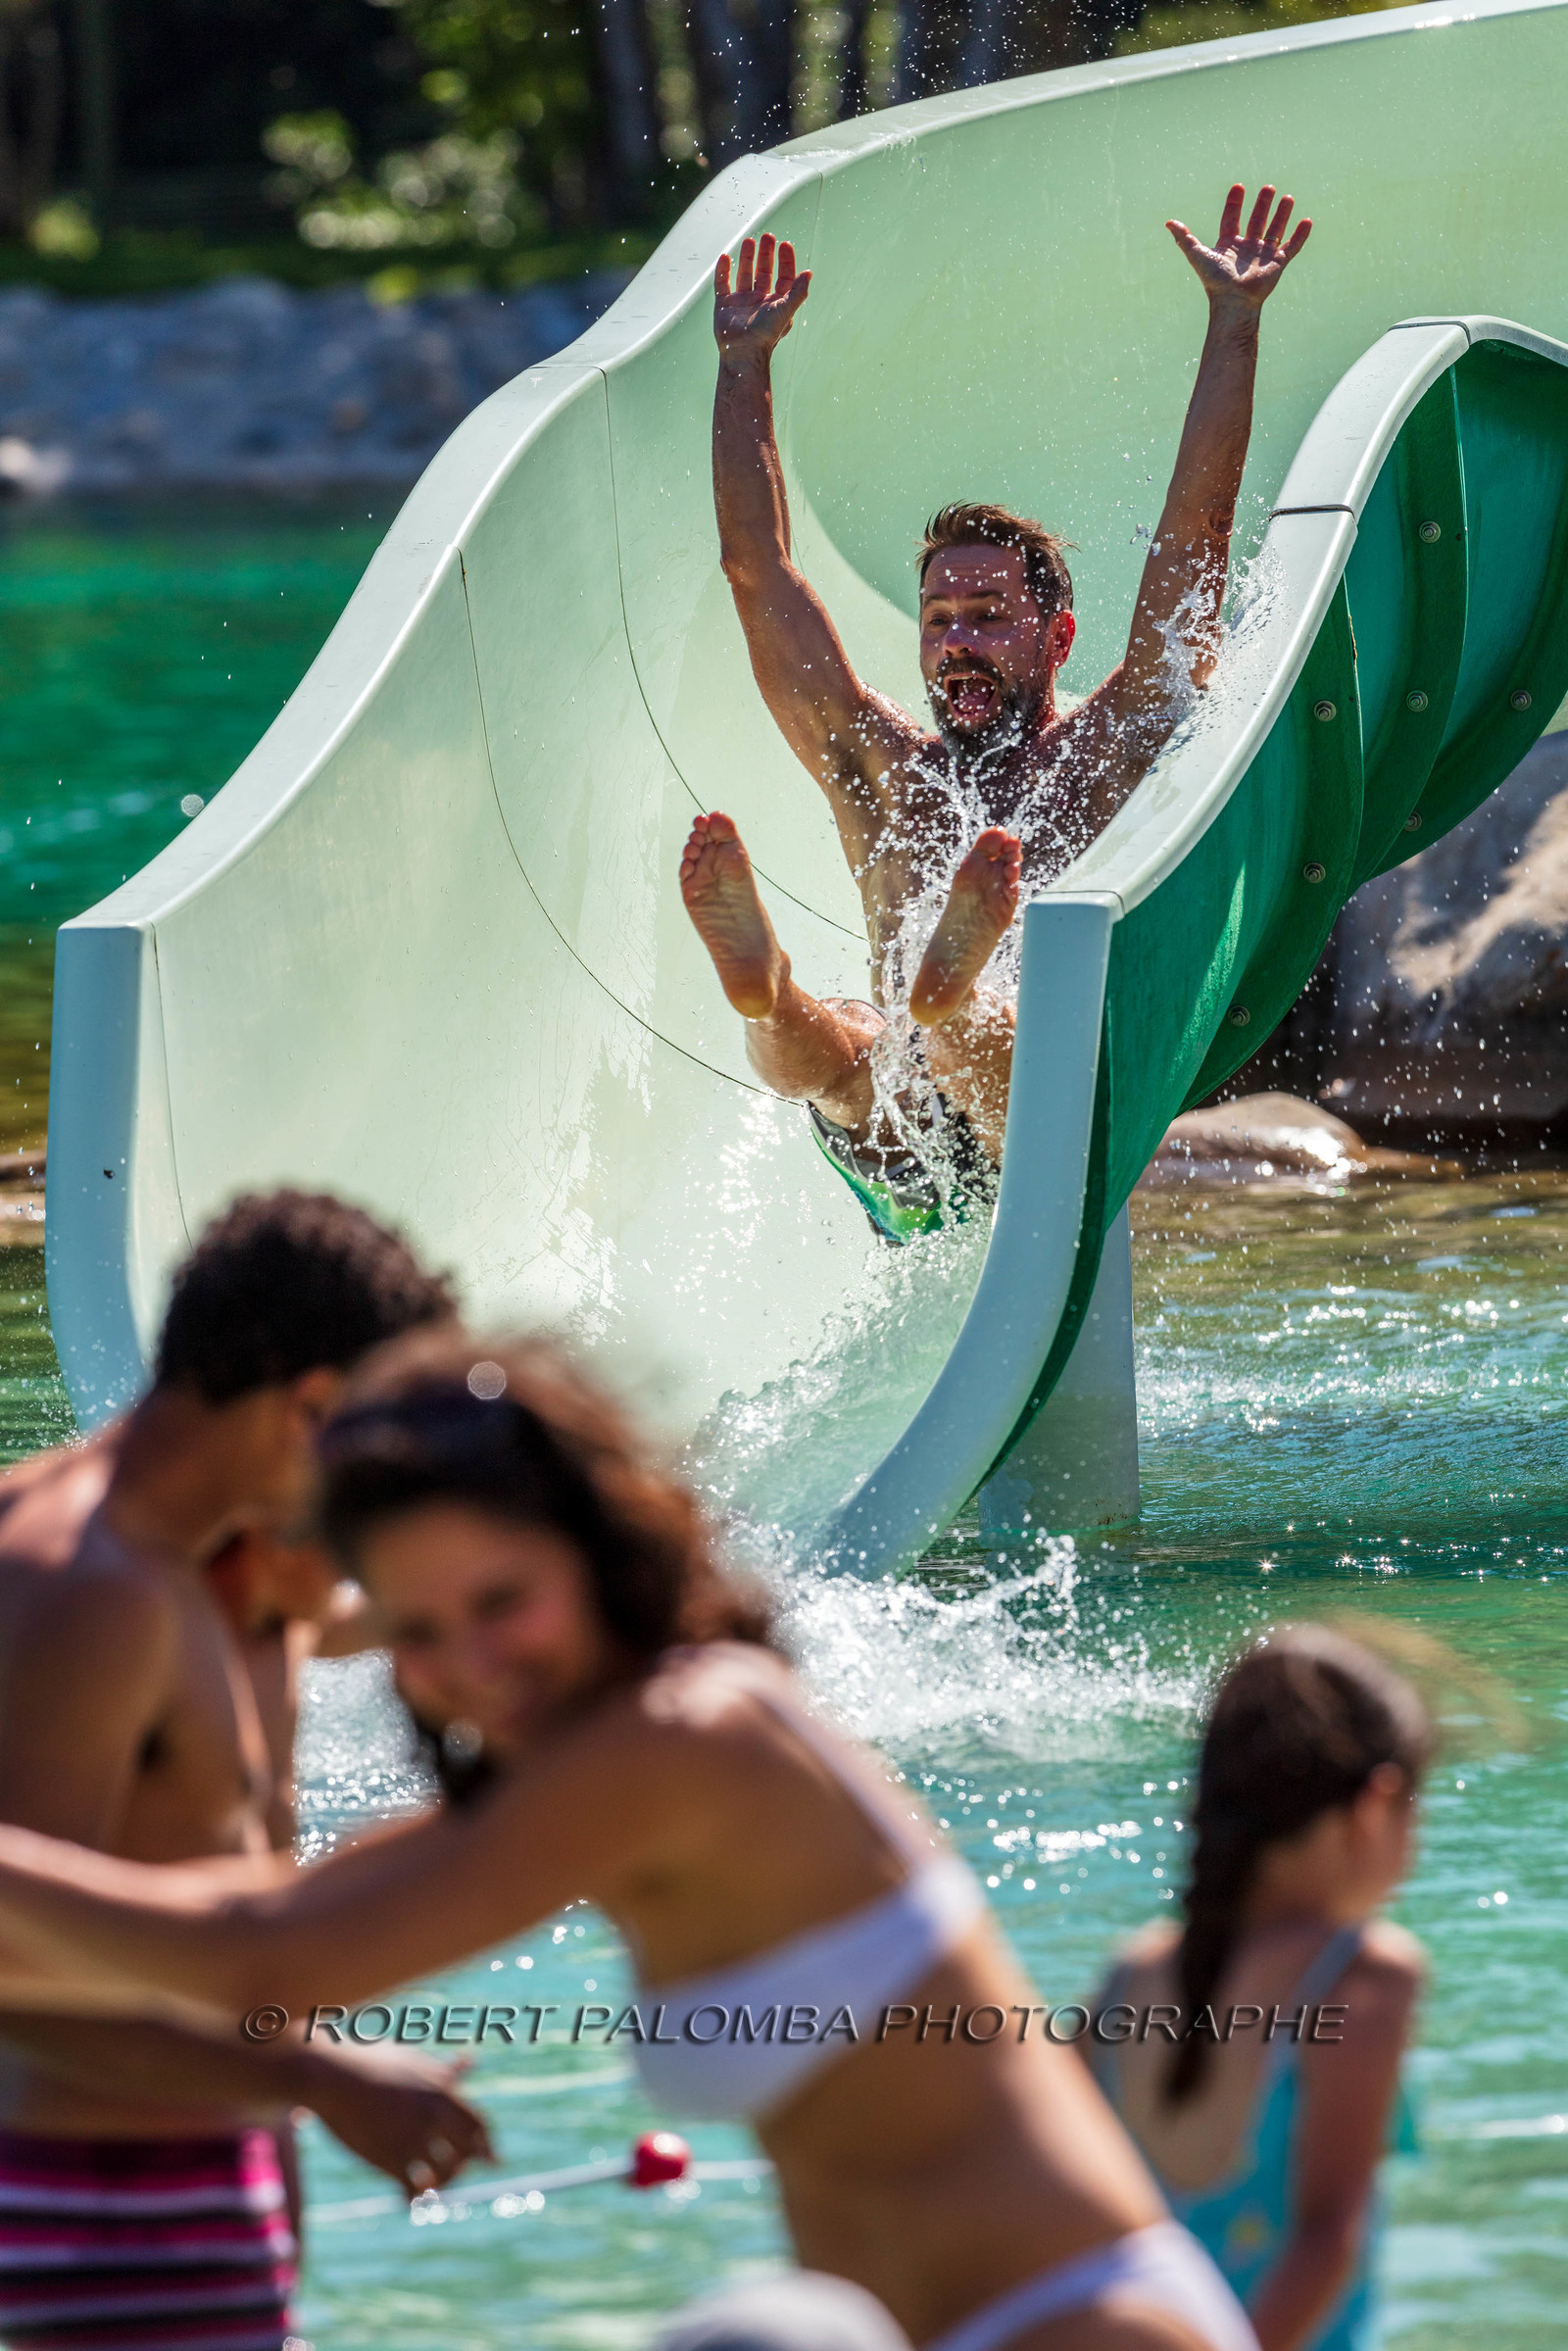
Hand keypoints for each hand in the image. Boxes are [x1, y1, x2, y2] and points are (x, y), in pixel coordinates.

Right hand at [300, 2044, 494, 2199]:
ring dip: (441, 2185)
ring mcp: (410, 2138)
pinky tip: (408, 2199)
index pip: (480, 2126)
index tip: (492, 2159)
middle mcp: (432, 2116)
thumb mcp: (414, 2061)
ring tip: (430, 2186)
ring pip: (443, 2175)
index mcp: (441, 2091)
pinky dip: (414, 2197)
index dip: (487, 2145)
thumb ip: (445, 2070)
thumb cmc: (372, 2063)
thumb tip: (471, 2060)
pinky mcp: (387, 2157)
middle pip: (466, 2154)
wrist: (332, 2075)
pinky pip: (413, 2188)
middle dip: (463, 2167)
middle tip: (454, 2174)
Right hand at [714, 233, 810, 362]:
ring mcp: (741, 303)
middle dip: (766, 254)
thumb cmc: (766, 333)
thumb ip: (798, 291)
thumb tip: (809, 273)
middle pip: (764, 272)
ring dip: (747, 258)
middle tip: (767, 236)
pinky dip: (723, 271)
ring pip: (744, 274)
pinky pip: (722, 284)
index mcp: (776, 303)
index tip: (784, 244)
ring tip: (749, 240)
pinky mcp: (724, 306)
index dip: (785, 261)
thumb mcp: (786, 309)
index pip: (783, 277)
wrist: (743, 351)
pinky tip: (726, 257)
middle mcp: (759, 301)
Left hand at [1167, 184, 1310, 310]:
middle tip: (1268, 188)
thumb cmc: (1215, 281)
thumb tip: (1168, 222)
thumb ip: (1184, 238)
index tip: (1239, 187)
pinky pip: (1292, 247)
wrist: (1234, 301)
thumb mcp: (1197, 255)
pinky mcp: (1277, 264)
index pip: (1231, 219)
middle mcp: (1246, 248)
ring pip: (1275, 230)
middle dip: (1262, 205)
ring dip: (1281, 214)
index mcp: (1228, 245)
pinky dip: (1300, 235)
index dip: (1234, 203)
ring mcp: (1263, 255)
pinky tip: (1306, 221)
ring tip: (1287, 198)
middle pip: (1256, 221)